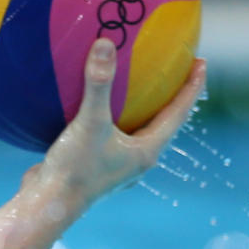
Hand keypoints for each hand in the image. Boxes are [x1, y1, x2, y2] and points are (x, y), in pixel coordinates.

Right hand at [23, 39, 206, 208]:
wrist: (46, 205)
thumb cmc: (75, 171)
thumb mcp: (90, 123)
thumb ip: (99, 84)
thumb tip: (105, 43)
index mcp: (146, 151)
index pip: (178, 114)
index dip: (191, 87)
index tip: (201, 62)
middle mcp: (136, 159)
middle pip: (163, 122)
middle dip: (171, 96)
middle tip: (176, 69)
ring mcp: (116, 164)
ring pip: (137, 130)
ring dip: (142, 108)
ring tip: (141, 84)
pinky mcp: (95, 165)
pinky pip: (111, 134)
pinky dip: (112, 116)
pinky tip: (96, 103)